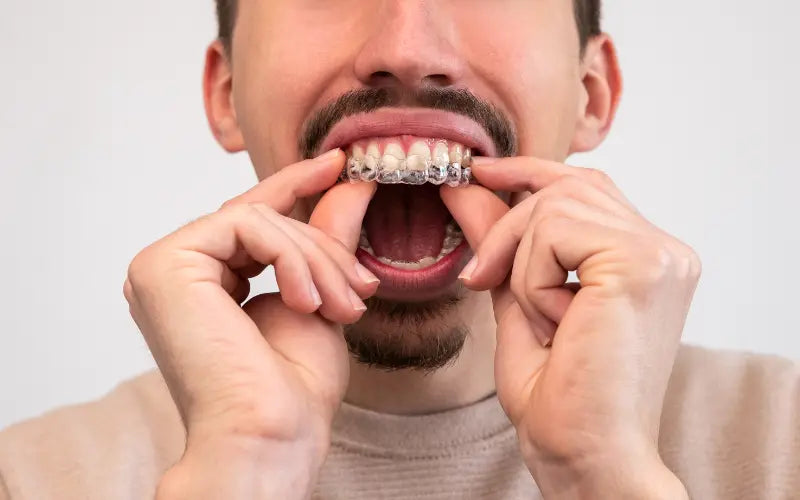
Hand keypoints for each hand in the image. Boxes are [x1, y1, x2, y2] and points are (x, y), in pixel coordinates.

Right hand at [123, 150, 378, 497]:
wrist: (270, 436)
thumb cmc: (292, 389)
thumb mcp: (319, 297)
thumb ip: (323, 239)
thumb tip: (349, 182)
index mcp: (203, 284)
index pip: (250, 218)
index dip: (293, 185)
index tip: (338, 164)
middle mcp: (175, 273)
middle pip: (261, 220)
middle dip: (322, 249)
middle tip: (359, 293)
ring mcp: (162, 267)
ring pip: (258, 219)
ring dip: (314, 259)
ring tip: (342, 306)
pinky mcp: (163, 264)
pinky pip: (248, 225)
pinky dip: (291, 258)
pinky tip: (307, 303)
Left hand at [443, 157, 699, 498]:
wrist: (587, 456)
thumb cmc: (561, 398)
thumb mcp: (519, 302)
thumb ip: (501, 243)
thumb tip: (467, 187)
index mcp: (647, 260)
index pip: (587, 187)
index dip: (531, 172)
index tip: (481, 172)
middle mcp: (664, 251)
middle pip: (567, 186)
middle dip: (507, 226)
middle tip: (478, 279)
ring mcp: (660, 254)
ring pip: (554, 206)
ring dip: (521, 265)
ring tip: (542, 322)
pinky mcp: (642, 263)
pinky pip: (553, 230)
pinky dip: (532, 279)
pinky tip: (557, 324)